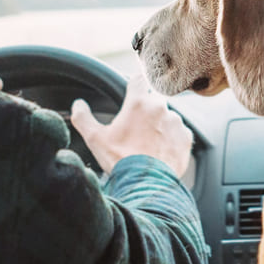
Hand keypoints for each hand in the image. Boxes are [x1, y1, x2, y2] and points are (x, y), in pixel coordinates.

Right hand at [71, 75, 193, 176]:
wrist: (146, 184)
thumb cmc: (121, 160)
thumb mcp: (95, 139)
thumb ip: (83, 118)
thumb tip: (78, 105)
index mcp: (138, 103)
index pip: (138, 79)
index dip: (134, 85)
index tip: (132, 92)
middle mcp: (160, 108)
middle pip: (153, 99)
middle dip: (145, 109)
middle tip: (136, 127)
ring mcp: (175, 122)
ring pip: (167, 116)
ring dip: (159, 124)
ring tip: (148, 143)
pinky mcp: (186, 137)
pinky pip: (179, 132)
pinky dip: (171, 138)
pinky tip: (160, 151)